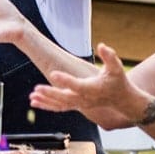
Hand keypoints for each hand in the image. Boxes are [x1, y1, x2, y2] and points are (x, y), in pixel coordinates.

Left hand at [29, 43, 145, 129]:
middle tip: (37, 89)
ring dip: (46, 101)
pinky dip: (47, 105)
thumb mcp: (116, 67)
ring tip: (33, 96)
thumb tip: (102, 46)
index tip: (53, 74)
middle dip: (50, 94)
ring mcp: (79, 104)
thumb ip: (110, 56)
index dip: (65, 80)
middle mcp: (84, 98)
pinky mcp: (76, 105)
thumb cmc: (118, 81)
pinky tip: (34, 102)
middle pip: (65, 98)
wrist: (121, 99)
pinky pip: (59, 107)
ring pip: (60, 105)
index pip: (77, 85)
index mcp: (92, 88)